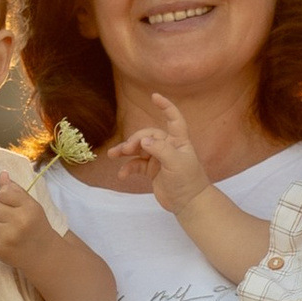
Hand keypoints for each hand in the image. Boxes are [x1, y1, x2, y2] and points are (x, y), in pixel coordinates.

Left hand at [0, 174, 53, 270]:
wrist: (43, 254)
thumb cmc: (35, 226)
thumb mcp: (31, 205)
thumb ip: (15, 190)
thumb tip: (2, 174)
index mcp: (29, 208)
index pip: (3, 192)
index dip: (2, 198)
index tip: (10, 206)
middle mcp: (20, 221)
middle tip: (5, 220)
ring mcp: (9, 237)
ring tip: (1, 230)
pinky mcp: (0, 251)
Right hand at [110, 97, 209, 213]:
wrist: (189, 204)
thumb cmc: (188, 181)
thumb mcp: (176, 164)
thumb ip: (159, 150)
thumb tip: (143, 141)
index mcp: (178, 141)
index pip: (174, 119)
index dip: (166, 107)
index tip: (154, 96)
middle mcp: (168, 147)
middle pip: (148, 136)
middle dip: (134, 140)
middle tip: (125, 149)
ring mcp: (159, 159)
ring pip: (139, 150)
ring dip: (126, 151)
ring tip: (112, 155)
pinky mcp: (152, 171)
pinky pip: (137, 165)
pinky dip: (128, 168)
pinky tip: (122, 175)